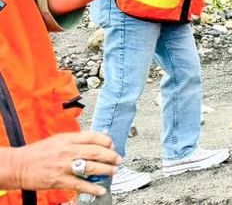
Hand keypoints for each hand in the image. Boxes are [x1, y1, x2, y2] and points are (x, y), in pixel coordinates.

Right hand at [6, 131, 120, 195]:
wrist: (18, 165)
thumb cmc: (37, 153)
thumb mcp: (57, 140)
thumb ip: (75, 140)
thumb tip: (95, 141)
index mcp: (67, 139)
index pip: (93, 137)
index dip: (107, 141)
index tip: (112, 145)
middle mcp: (67, 151)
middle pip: (96, 151)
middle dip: (111, 156)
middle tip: (118, 159)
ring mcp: (64, 166)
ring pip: (91, 167)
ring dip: (106, 170)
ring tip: (113, 171)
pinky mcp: (59, 180)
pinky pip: (80, 184)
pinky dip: (92, 188)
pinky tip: (100, 190)